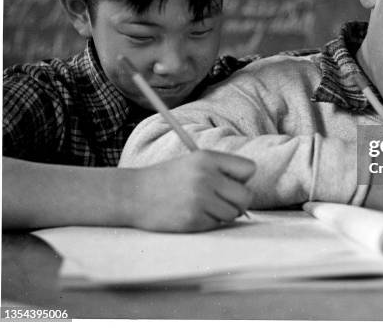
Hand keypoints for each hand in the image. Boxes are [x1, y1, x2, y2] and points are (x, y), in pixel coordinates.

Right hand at [130, 151, 254, 231]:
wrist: (133, 194)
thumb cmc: (167, 178)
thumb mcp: (194, 162)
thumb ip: (221, 171)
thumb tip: (248, 191)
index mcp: (207, 158)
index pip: (249, 169)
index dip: (243, 178)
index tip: (232, 182)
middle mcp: (206, 177)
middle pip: (246, 196)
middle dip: (239, 201)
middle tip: (223, 200)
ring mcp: (199, 199)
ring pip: (234, 213)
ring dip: (224, 213)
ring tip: (204, 206)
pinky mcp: (193, 220)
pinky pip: (217, 224)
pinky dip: (209, 222)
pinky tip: (192, 213)